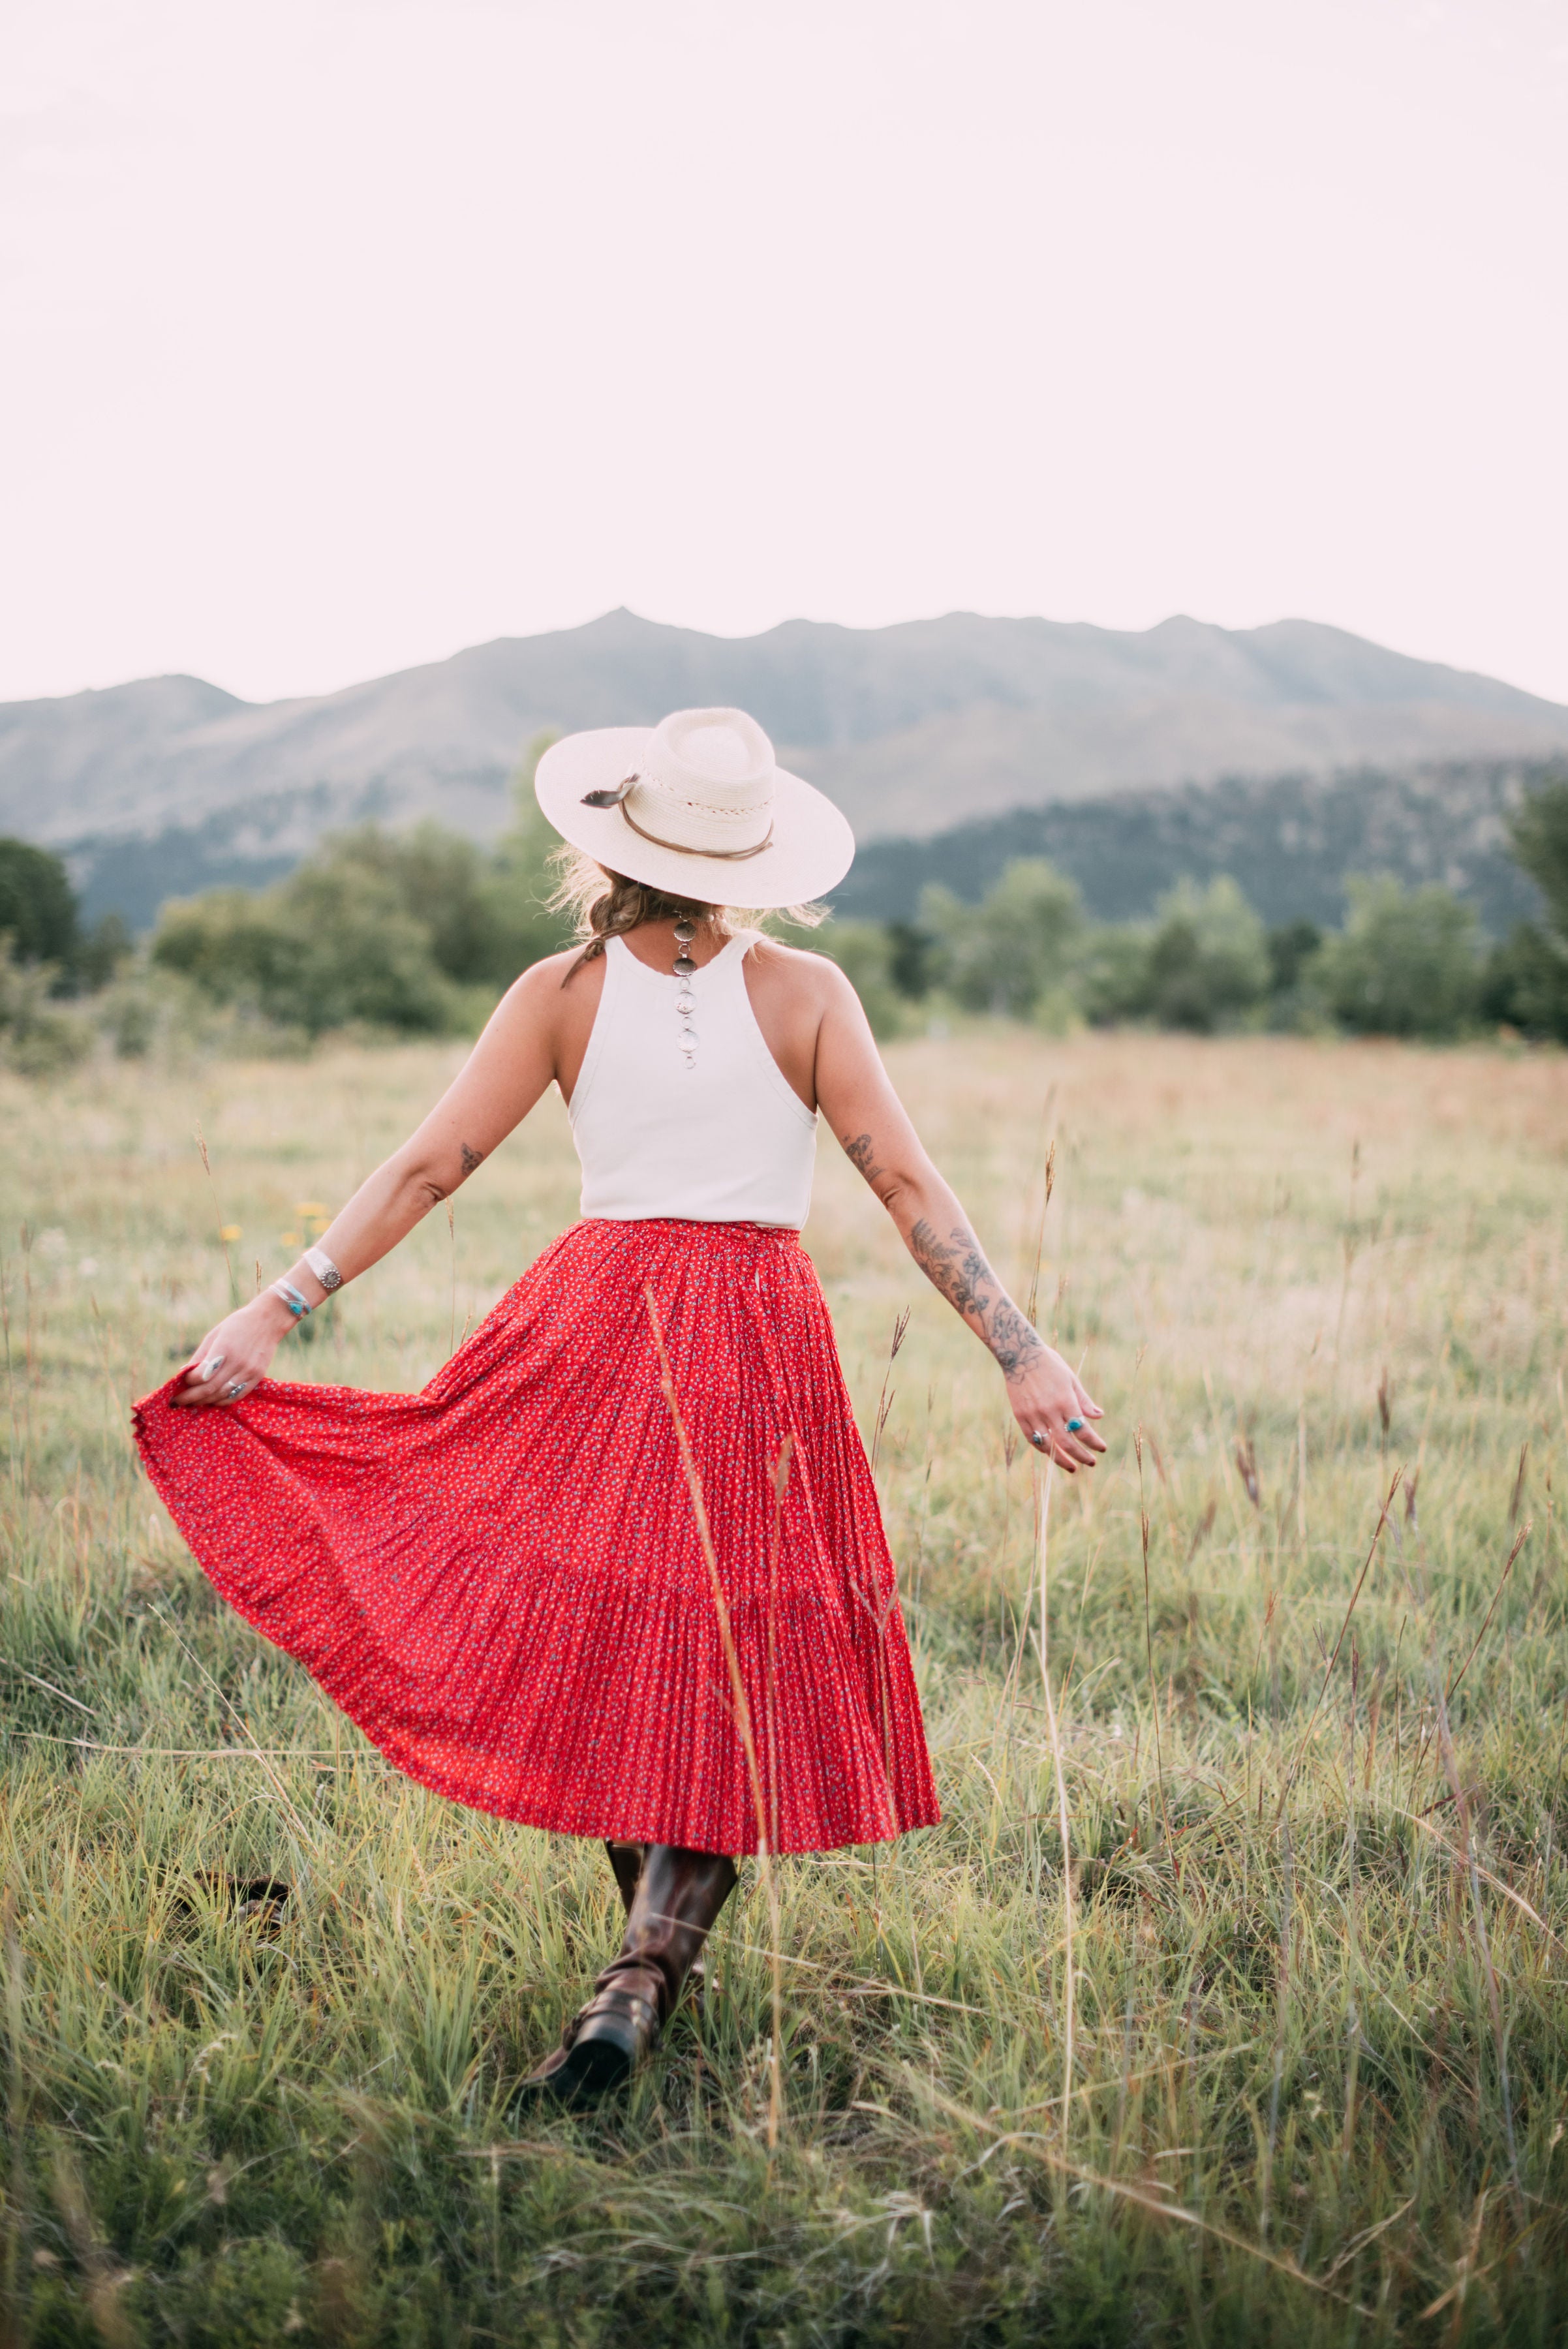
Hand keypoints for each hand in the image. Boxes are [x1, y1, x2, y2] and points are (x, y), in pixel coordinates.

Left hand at [172, 1292, 294, 1407]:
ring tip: (194, 1401)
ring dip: (205, 1401)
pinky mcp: (257, 1377)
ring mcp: (249, 1371)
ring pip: (223, 1395)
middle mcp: (238, 1362)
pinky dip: (222, 1401)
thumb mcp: (214, 1334)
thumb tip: (184, 1374)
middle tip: (180, 1400)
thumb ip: (200, 1355)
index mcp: (224, 1348)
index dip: (189, 1381)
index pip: (202, 1374)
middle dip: (191, 1397)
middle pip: (210, 1389)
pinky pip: (237, 1395)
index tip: (182, 1381)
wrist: (268, 1321)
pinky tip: (213, 1399)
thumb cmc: (237, 1325)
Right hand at [1007, 1345, 1105, 1472]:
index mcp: (1065, 1400)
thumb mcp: (1070, 1379)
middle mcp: (1049, 1410)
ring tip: (1072, 1466)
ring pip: (1048, 1446)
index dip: (1094, 1442)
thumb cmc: (1049, 1364)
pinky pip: (1033, 1439)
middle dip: (1081, 1456)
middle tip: (1091, 1462)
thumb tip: (1099, 1416)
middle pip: (1067, 1442)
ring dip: (1061, 1459)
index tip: (1102, 1449)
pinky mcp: (1020, 1416)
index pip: (1083, 1429)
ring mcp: (1033, 1414)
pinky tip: (1052, 1453)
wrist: (1020, 1355)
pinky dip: (1044, 1449)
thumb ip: (1084, 1400)